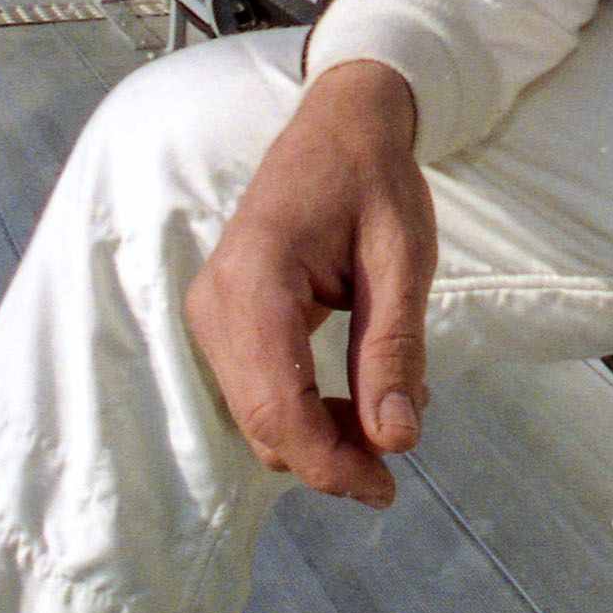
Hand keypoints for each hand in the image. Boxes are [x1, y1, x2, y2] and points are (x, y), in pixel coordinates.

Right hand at [182, 60, 438, 506]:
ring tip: (386, 413)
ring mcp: (210, 311)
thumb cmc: (375, 180)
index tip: (385, 488)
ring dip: (318, 437)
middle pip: (262, 422)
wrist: (340, 124)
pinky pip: (255, 392)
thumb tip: (396, 440)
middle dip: (329, 457)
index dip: (329, 464)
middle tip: (398, 457)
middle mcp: (215, 302)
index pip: (276, 408)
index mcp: (255, 280)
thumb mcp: (402, 259)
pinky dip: (302, 412)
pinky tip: (353, 397)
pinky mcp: (222, 319)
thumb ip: (395, 349)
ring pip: (256, 416)